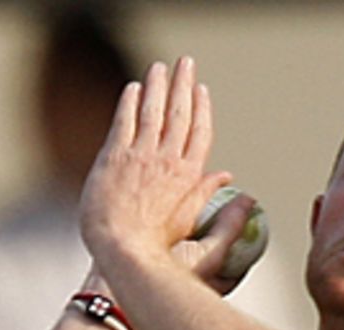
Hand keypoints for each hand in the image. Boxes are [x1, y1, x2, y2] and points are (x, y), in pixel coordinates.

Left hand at [80, 56, 232, 286]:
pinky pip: (125, 120)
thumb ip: (208, 194)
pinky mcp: (116, 157)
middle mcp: (168, 161)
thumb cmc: (157, 247)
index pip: (199, 133)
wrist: (125, 252)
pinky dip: (130, 101)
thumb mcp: (191, 222)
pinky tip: (132, 89)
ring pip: (153, 110)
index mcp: (189, 176)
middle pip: (179, 113)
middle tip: (185, 63)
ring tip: (159, 68)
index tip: (202, 91)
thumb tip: (228, 176)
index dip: (201, 109)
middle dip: (183, 85)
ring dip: (157, 85)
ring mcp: (141, 156)